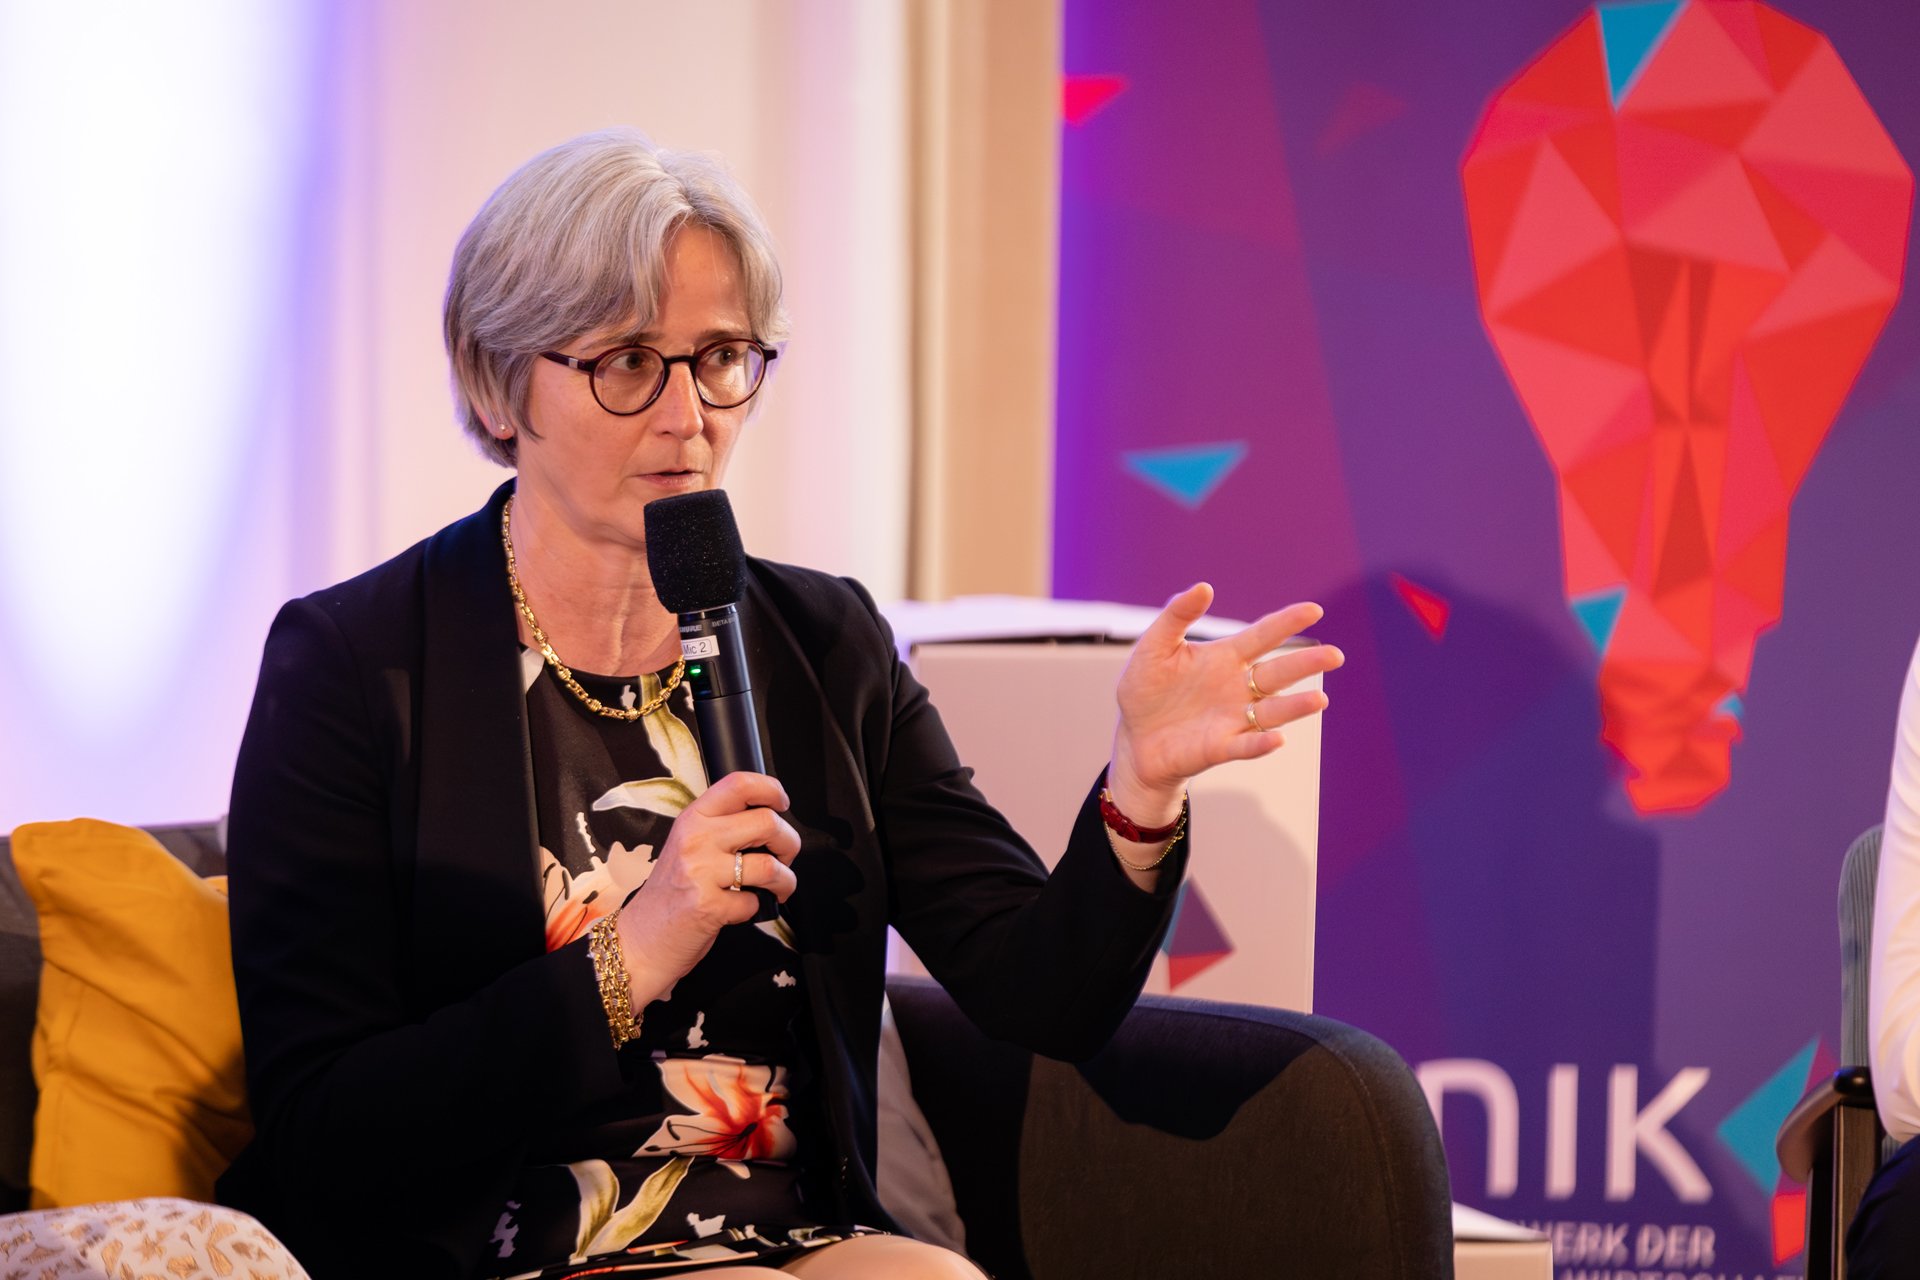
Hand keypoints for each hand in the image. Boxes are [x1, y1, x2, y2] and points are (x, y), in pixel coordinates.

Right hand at [614, 771, 801, 1004]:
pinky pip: (755, 902)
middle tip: (784, 857)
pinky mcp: (708, 906)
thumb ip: (721, 827)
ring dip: (785, 881)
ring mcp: (700, 873)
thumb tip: (770, 818)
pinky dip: (757, 908)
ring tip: (777, 888)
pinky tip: (742, 908)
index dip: (771, 790)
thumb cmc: (673, 892)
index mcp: (693, 818)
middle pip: (767, 822)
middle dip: (789, 843)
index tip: (782, 803)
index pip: (739, 784)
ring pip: (769, 865)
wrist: (642, 938)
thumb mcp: (689, 846)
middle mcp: (696, 840)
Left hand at [1108, 585, 1344, 820]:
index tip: (1313, 610)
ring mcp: (1233, 718)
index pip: (1263, 636)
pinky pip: (1245, 746)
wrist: (1133, 737)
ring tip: (1318, 700)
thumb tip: (1204, 587)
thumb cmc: (1145, 690)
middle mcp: (1238, 687)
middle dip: (1306, 664)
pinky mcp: (1220, 747)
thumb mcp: (1154, 647)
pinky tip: (1276, 739)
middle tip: (1334, 656)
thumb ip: (1177, 616)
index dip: (1287, 623)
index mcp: (1225, 658)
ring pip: (1272, 712)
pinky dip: (1260, 744)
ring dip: (1295, 707)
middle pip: (1278, 673)